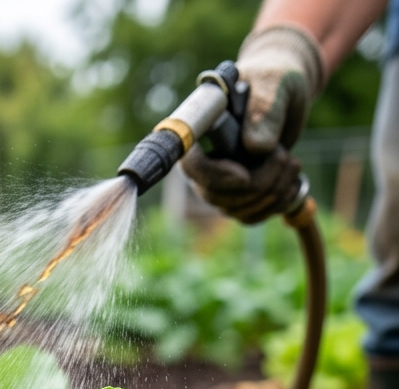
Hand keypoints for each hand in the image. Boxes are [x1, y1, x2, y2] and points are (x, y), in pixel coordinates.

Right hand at [181, 25, 321, 222]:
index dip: (214, 177)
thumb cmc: (275, 79)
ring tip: (292, 162)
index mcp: (201, 130)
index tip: (245, 176)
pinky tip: (292, 182)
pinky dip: (275, 204)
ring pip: (235, 208)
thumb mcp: (275, 83)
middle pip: (215, 194)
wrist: (285, 93)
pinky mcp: (238, 194)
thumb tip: (255, 147)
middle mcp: (204, 160)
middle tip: (285, 158)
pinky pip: (249, 215)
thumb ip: (265, 108)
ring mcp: (219, 181)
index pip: (190, 165)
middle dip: (257, 184)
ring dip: (272, 192)